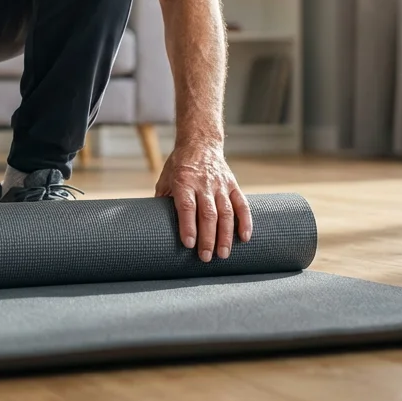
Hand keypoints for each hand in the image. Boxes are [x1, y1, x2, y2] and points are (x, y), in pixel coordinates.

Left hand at [155, 142, 251, 261]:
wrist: (201, 143)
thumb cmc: (179, 165)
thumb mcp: (165, 179)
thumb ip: (163, 201)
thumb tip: (156, 226)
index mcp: (184, 181)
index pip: (187, 206)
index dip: (188, 226)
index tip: (189, 244)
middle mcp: (203, 183)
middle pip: (208, 213)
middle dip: (207, 237)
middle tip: (205, 257)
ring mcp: (220, 184)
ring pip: (226, 212)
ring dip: (225, 235)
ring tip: (223, 254)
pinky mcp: (233, 185)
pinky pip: (242, 204)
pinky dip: (245, 221)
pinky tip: (244, 237)